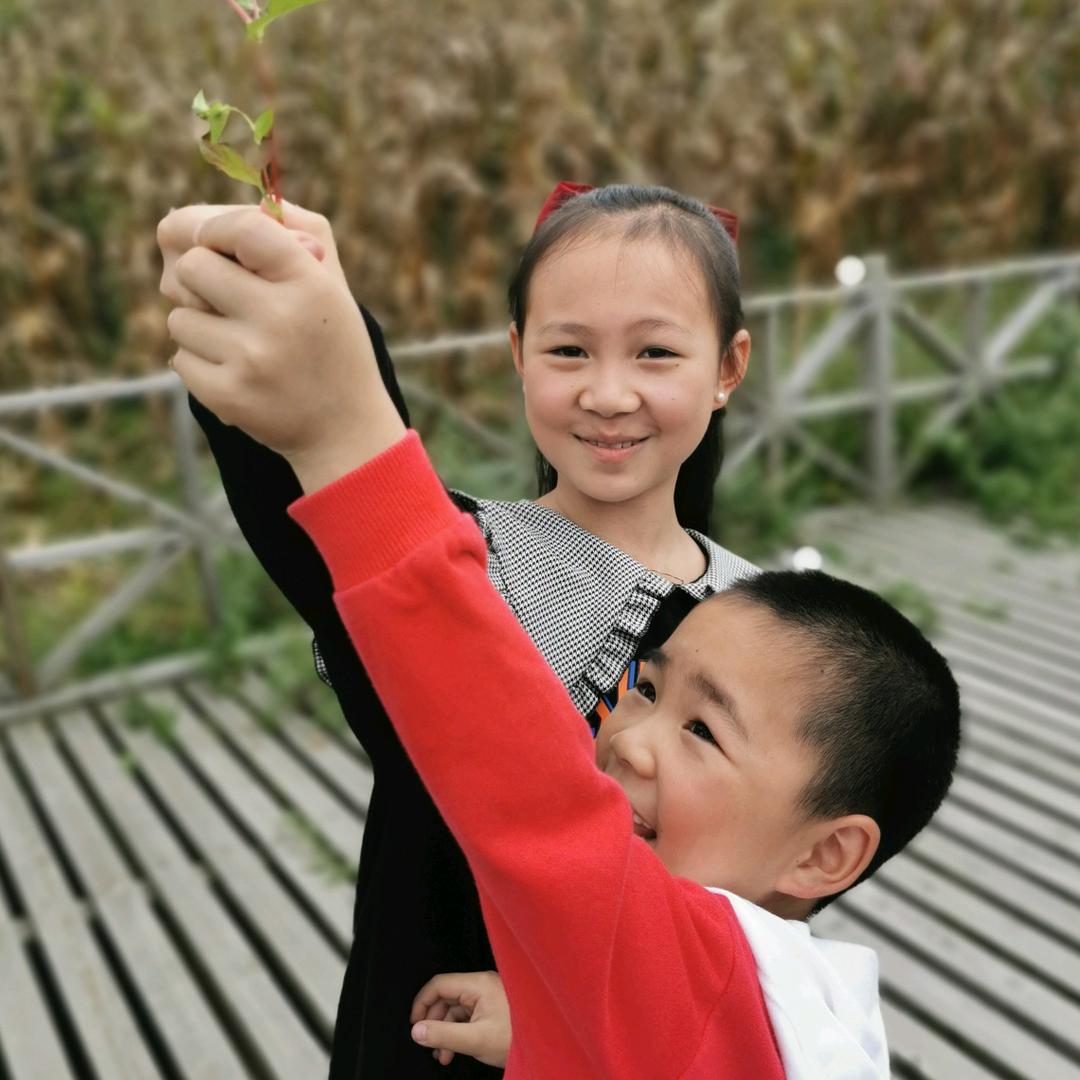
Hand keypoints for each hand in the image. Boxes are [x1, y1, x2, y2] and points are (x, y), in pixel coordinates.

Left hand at [164, 207, 404, 485]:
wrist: (346, 429)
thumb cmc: (332, 342)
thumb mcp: (332, 282)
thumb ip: (295, 230)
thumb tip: (227, 206)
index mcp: (310, 282)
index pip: (242, 228)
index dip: (214, 226)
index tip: (214, 241)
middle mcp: (281, 318)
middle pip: (192, 267)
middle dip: (199, 278)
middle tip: (226, 298)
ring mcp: (252, 360)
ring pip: (179, 317)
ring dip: (199, 326)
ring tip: (243, 344)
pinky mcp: (228, 397)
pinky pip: (180, 358)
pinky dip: (200, 363)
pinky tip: (238, 373)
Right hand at [410, 971, 510, 1068]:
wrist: (545, 1045)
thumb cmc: (515, 1038)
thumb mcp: (475, 1040)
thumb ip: (443, 1035)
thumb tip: (417, 1031)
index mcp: (478, 984)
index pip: (440, 984)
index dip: (422, 1003)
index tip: (414, 1024)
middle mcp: (483, 985)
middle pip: (446, 996)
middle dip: (434, 1022)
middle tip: (427, 1043)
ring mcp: (489, 996)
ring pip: (456, 1009)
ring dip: (445, 1031)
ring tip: (442, 1055)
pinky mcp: (493, 1008)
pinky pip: (468, 1015)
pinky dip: (457, 1032)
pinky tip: (454, 1051)